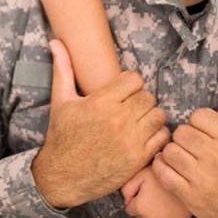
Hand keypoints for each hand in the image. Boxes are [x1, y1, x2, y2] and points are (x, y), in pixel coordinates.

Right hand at [32, 40, 169, 208]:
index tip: (123, 91)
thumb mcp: (60, 101)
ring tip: (138, 121)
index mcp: (100, 102)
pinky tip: (143, 136)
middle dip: (140, 99)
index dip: (130, 83)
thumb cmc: (61, 136)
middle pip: (148, 97)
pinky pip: (162, 137)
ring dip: (150, 116)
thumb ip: (62, 68)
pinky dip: (157, 135)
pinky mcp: (138, 159)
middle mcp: (118, 120)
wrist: (61, 176)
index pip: (135, 79)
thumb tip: (55, 41)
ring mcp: (130, 141)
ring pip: (158, 115)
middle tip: (130, 107)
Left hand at [121, 166, 190, 217]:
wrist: (185, 176)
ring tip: (158, 201)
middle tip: (150, 194)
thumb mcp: (139, 175)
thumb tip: (126, 200)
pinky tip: (165, 215)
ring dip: (152, 216)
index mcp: (140, 208)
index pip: (129, 209)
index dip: (134, 199)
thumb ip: (126, 189)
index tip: (140, 192)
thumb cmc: (162, 174)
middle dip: (142, 208)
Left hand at [152, 107, 217, 217]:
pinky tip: (168, 167)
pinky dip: (161, 168)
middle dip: (184, 136)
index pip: (199, 116)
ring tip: (179, 155)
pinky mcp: (192, 197)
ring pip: (171, 150)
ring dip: (172, 152)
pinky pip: (164, 173)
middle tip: (188, 144)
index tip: (200, 130)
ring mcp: (204, 178)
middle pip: (182, 132)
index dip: (197, 121)